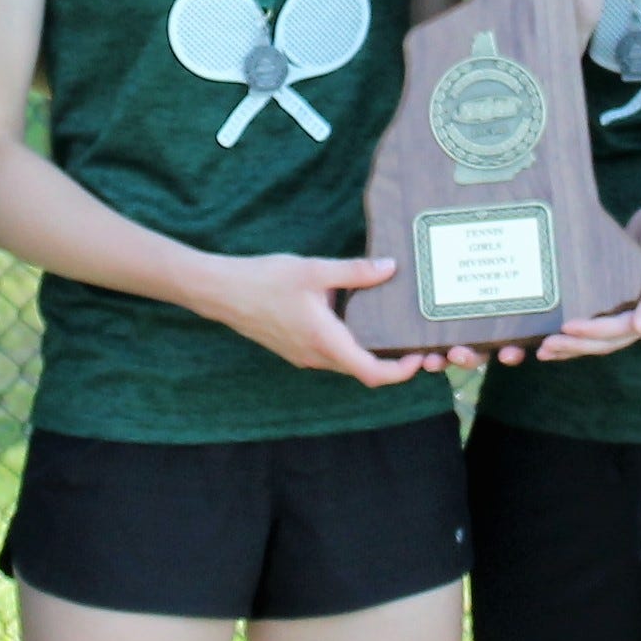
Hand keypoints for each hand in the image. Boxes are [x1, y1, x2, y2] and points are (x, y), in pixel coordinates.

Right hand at [189, 252, 427, 384]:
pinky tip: (357, 320)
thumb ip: (354, 271)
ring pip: (346, 363)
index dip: (400, 372)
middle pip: (363, 370)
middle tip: (415, 342)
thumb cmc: (264, 280)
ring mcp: (304, 356)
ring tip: (393, 330)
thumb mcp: (313, 270)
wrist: (221, 292)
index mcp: (325, 341)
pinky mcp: (295, 350)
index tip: (419, 358)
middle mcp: (316, 357)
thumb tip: (391, 267)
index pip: (371, 373)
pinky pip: (330, 355)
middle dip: (392, 363)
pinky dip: (350, 346)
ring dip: (370, 354)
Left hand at [534, 194, 640, 359]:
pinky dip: (575, 329)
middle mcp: (640, 318)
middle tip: (544, 348)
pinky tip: (552, 330)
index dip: (592, 333)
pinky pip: (593, 319)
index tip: (565, 328)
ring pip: (596, 337)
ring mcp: (627, 310)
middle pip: (604, 342)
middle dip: (574, 346)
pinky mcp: (614, 299)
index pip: (619, 332)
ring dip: (571, 346)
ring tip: (542, 349)